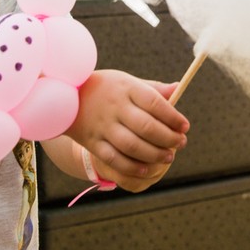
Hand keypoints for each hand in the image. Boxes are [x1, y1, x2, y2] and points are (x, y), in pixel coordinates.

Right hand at [67, 70, 189, 191]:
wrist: (64, 97)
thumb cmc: (105, 88)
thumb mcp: (127, 81)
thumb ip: (153, 89)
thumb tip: (179, 88)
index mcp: (126, 88)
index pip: (155, 103)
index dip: (173, 117)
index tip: (185, 126)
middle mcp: (115, 107)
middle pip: (146, 126)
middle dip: (168, 138)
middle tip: (181, 143)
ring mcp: (102, 126)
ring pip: (132, 145)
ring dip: (154, 154)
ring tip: (168, 157)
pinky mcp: (92, 142)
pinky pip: (114, 158)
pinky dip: (132, 166)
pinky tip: (146, 168)